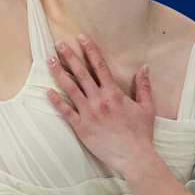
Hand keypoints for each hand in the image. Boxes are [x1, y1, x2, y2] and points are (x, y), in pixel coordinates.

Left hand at [46, 35, 156, 175]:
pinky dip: (56, 101)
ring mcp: (88, 113)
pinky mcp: (81, 127)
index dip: (90, 50)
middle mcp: (99, 100)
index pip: (99, 66)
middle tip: (59, 43)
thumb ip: (143, 86)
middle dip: (69, 56)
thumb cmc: (141, 133)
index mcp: (114, 93)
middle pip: (81, 73)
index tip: (81, 38)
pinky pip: (66, 111)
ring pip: (70, 89)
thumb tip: (143, 67)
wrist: (134, 156)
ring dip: (59, 73)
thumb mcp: (147, 107)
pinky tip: (47, 91)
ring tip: (49, 61)